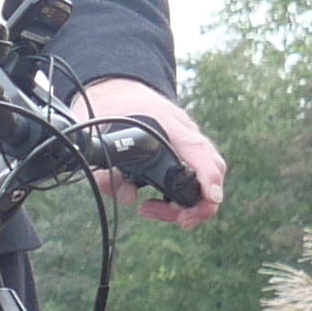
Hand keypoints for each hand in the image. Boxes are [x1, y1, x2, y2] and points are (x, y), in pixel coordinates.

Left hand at [79, 77, 227, 227]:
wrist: (116, 91)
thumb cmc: (110, 111)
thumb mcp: (99, 138)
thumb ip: (108, 172)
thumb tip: (129, 197)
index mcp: (168, 124)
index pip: (199, 152)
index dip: (208, 179)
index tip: (208, 200)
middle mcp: (185, 133)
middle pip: (212, 170)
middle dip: (198, 203)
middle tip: (176, 219)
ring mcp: (188, 142)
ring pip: (204, 178)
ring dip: (184, 205)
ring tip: (150, 209)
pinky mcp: (183, 152)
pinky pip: (193, 179)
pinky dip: (178, 198)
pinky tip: (154, 202)